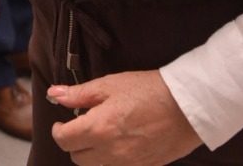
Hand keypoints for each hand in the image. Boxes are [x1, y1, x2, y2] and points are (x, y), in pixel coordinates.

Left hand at [47, 70, 200, 165]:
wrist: (188, 105)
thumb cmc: (149, 90)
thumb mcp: (110, 85)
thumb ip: (79, 94)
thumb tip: (54, 94)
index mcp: (99, 128)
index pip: (64, 140)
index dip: (58, 131)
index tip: (61, 123)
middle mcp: (111, 151)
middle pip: (77, 157)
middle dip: (75, 142)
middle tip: (83, 126)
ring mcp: (128, 163)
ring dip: (93, 153)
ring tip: (103, 133)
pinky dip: (112, 158)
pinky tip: (121, 141)